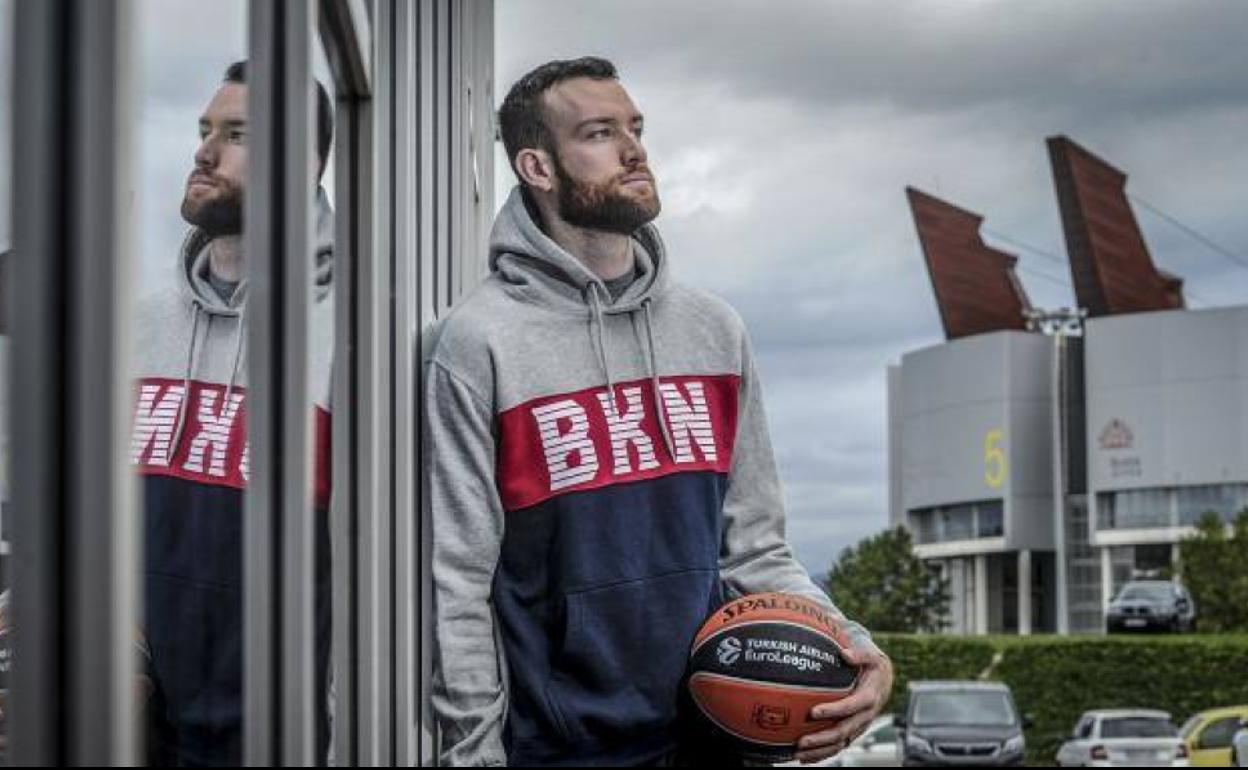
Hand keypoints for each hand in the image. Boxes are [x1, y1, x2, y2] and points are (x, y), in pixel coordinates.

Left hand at [795, 644, 893, 763]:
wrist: (884, 681)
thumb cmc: (873, 665)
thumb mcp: (871, 655)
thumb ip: (860, 653)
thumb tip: (845, 653)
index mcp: (869, 697)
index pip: (851, 706)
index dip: (834, 710)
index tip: (813, 712)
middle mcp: (865, 716)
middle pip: (843, 731)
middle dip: (822, 738)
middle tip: (801, 741)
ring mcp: (859, 726)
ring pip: (840, 743)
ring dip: (820, 751)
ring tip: (798, 754)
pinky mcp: (853, 732)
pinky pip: (838, 746)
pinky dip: (822, 754)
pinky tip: (804, 758)